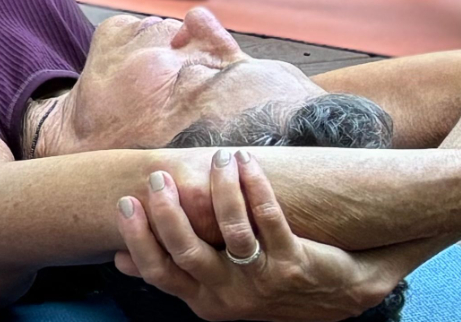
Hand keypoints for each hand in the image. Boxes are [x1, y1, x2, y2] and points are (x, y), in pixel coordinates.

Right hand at [115, 155, 400, 321]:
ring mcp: (264, 280)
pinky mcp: (295, 263)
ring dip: (219, 190)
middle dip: (168, 212)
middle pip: (187, 252)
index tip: (126, 201)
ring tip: (214, 159)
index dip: (138, 238)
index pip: (159, 273)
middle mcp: (231, 296)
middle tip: (160, 177)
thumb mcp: (218, 289)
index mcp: (205, 301)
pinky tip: (245, 161)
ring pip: (231, 231)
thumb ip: (176, 272)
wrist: (342, 296)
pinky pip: (269, 217)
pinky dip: (254, 185)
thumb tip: (118, 259)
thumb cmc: (268, 284)